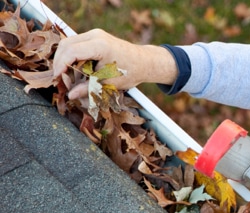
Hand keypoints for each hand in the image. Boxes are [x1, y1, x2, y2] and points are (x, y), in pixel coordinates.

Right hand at [52, 29, 177, 98]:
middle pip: (66, 45)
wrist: (145, 62)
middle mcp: (95, 36)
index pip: (71, 52)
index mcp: (100, 46)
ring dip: (64, 58)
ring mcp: (95, 34)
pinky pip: (76, 43)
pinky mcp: (95, 36)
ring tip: (65, 75)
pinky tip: (72, 69)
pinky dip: (71, 55)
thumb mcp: (108, 83)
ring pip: (69, 42)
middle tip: (60, 79)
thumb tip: (70, 95)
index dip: (61, 65)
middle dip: (59, 62)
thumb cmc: (130, 73)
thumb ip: (88, 88)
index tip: (57, 78)